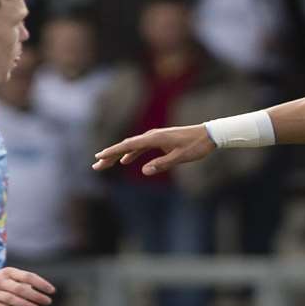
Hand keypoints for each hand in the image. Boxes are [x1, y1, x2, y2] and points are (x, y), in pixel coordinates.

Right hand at [0, 267, 54, 305]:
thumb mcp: (8, 276)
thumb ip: (23, 282)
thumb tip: (40, 291)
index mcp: (8, 272)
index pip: (28, 276)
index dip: (41, 284)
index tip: (52, 291)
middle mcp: (0, 281)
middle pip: (21, 288)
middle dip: (36, 296)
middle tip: (47, 301)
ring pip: (12, 300)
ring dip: (27, 305)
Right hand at [91, 124, 215, 175]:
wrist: (208, 134)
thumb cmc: (195, 146)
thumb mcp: (180, 157)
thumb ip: (162, 164)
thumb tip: (145, 171)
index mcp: (154, 138)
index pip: (128, 145)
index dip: (113, 152)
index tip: (99, 157)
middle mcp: (152, 135)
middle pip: (126, 146)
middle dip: (110, 155)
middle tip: (96, 165)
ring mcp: (155, 137)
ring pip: (132, 146)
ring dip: (119, 155)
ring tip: (106, 163)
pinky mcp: (159, 140)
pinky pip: (140, 147)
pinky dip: (131, 153)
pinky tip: (126, 161)